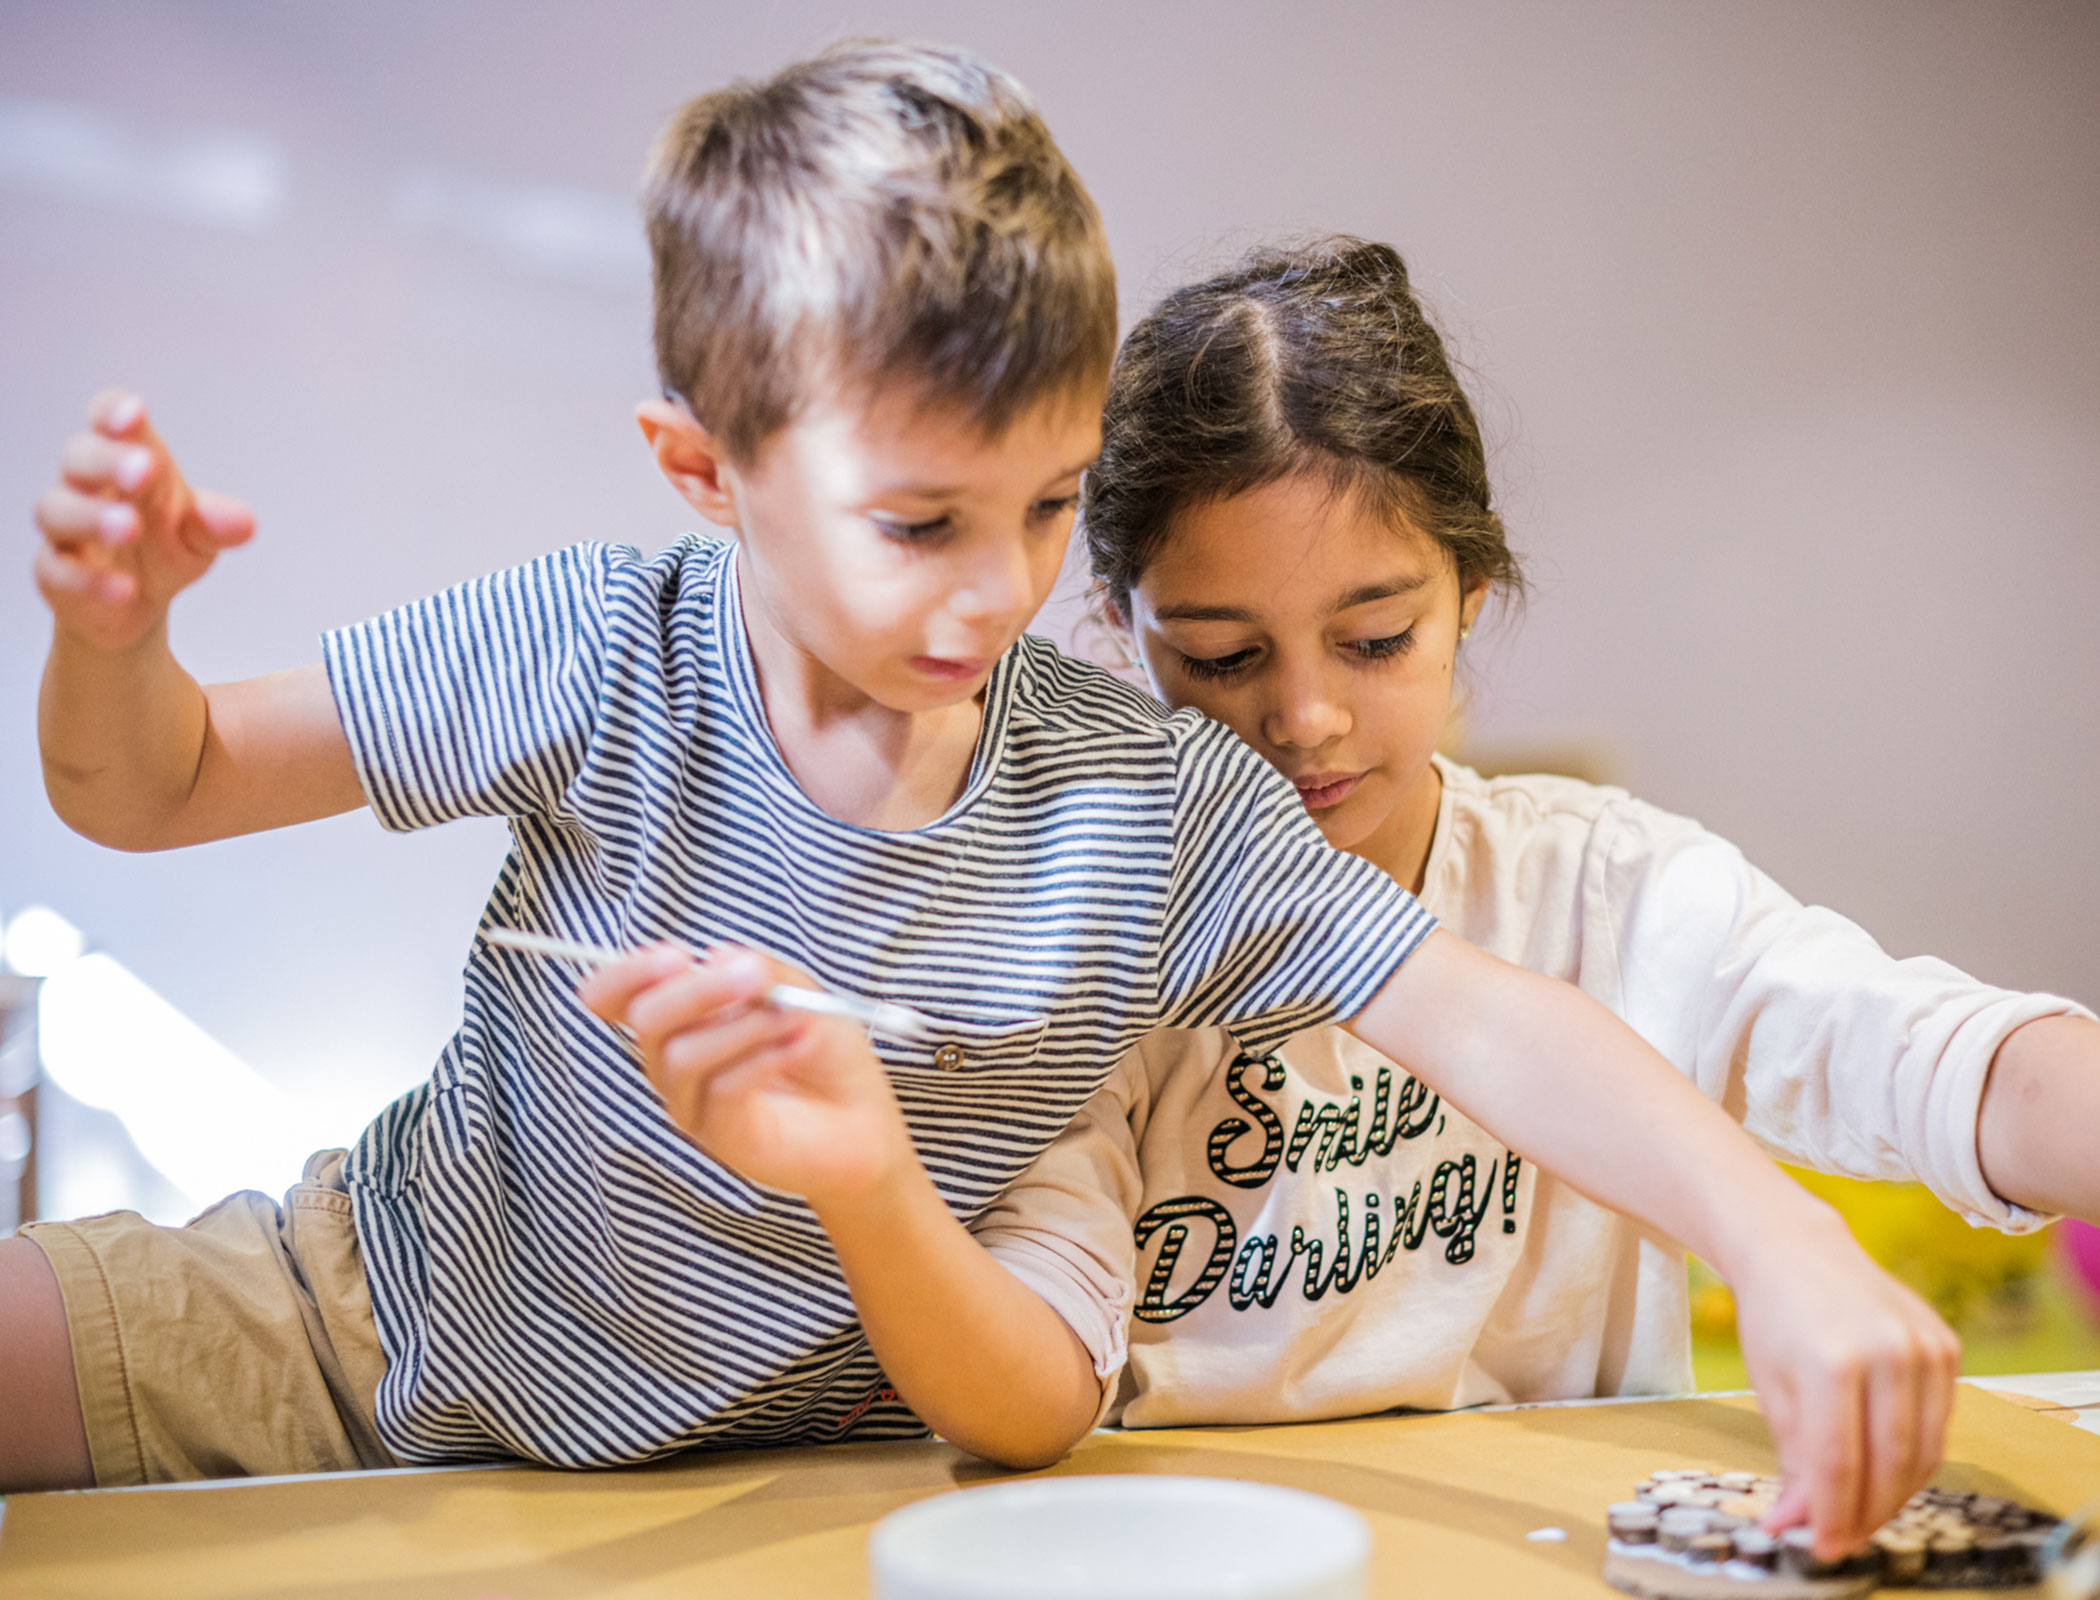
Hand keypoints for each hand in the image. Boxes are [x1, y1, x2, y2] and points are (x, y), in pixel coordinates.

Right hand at [33, 390, 254, 650]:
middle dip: (107, 461)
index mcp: (124, 458)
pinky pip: (57, 571)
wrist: (137, 602)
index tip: (136, 413)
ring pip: (56, 509)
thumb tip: (243, 523)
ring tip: (130, 527)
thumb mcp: (200, 532)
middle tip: (142, 471)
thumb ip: (216, 522)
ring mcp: (65, 529)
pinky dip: (90, 580)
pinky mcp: (54, 573)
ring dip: (92, 516)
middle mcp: (87, 486)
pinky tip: (126, 588)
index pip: (107, 418)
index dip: (114, 412)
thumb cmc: (165, 543)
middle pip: (79, 458)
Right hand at [579, 943, 916, 1207]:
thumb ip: (759, 969)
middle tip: (753, 975)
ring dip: (744, 1026)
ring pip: (682, 1056)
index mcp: (680, 1019)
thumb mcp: (800, 991)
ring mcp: (691, 1102)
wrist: (864, 1120)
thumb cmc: (824, 1051)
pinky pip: (720, 1090)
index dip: (625, 974)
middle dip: (698, 990)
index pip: (614, 997)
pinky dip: (763, 1058)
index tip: (675, 955)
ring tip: (796, 1018)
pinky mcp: (720, 1136)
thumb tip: (716, 954)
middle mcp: (672, 1061)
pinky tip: (800, 1043)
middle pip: (647, 1019)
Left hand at [1729, 1205, 1960, 1559]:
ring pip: (1923, 1451)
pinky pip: (1939, 1422)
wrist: (1797, 1247)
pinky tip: (1887, 1467)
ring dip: (1895, 1493)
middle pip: (1888, 1464)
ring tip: (1863, 1510)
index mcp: (1830, 1362)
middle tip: (1843, 1537)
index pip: (1839, 1465)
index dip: (1833, 1517)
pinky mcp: (1946, 1345)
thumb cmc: (1774, 1319)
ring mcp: (1923, 1346)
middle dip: (1866, 1513)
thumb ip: (1793, 1461)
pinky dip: (1915, 1454)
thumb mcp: (1770, 1389)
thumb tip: (1798, 1525)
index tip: (1822, 1547)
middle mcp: (1886, 1352)